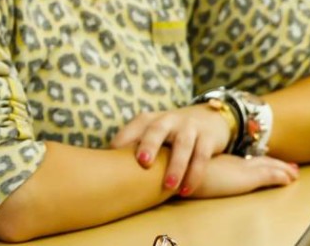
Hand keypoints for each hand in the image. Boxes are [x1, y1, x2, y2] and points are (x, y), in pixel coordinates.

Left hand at [112, 104, 235, 194]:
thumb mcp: (151, 134)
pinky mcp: (207, 138)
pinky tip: (186, 190)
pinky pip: (201, 156)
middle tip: (143, 163)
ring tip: (168, 187)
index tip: (110, 158)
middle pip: (157, 130)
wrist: (207, 119)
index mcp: (149, 119)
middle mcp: (168, 120)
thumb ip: (132, 147)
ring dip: (176, 166)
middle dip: (150, 144)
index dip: (122, 141)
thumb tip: (101, 170)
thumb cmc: (168, 135)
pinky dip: (195, 174)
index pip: (133, 128)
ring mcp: (189, 127)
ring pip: (183, 145)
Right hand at [178, 155, 297, 198]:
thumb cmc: (170, 171)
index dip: (258, 162)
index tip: (270, 163)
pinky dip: (280, 176)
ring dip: (282, 169)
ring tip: (295, 174)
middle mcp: (232, 162)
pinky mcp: (243, 177)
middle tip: (291, 168)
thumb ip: (187, 172)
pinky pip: (267, 176)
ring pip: (267, 167)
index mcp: (219, 161)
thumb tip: (181, 181)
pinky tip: (290, 179)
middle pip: (259, 161)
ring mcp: (239, 169)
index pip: (244, 161)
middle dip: (275, 164)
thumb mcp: (181, 171)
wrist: (170, 166)